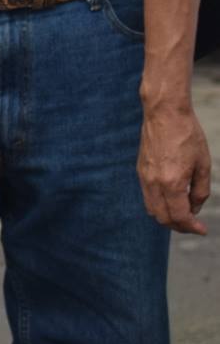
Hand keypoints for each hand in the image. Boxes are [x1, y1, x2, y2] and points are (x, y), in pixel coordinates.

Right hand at [138, 101, 210, 234]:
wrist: (164, 113)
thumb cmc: (188, 136)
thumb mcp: (203, 165)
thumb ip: (200, 191)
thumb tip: (194, 208)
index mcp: (172, 182)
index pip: (179, 216)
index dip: (192, 227)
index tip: (202, 230)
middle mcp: (154, 182)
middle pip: (162, 217)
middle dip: (179, 226)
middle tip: (194, 225)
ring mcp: (144, 176)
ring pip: (151, 208)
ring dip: (167, 216)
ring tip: (183, 214)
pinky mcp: (140, 169)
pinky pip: (147, 195)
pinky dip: (159, 204)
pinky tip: (173, 198)